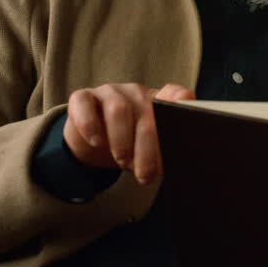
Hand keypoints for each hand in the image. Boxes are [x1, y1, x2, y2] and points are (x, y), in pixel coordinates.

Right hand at [63, 83, 194, 184]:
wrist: (91, 144)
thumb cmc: (128, 144)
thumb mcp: (148, 148)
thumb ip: (163, 149)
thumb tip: (178, 163)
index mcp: (158, 101)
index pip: (175, 94)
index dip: (180, 106)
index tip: (184, 121)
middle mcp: (136, 93)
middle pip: (147, 113)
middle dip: (148, 148)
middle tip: (146, 174)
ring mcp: (109, 92)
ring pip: (118, 110)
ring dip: (121, 140)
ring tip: (122, 161)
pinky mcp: (83, 97)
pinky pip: (85, 104)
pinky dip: (89, 125)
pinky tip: (96, 142)